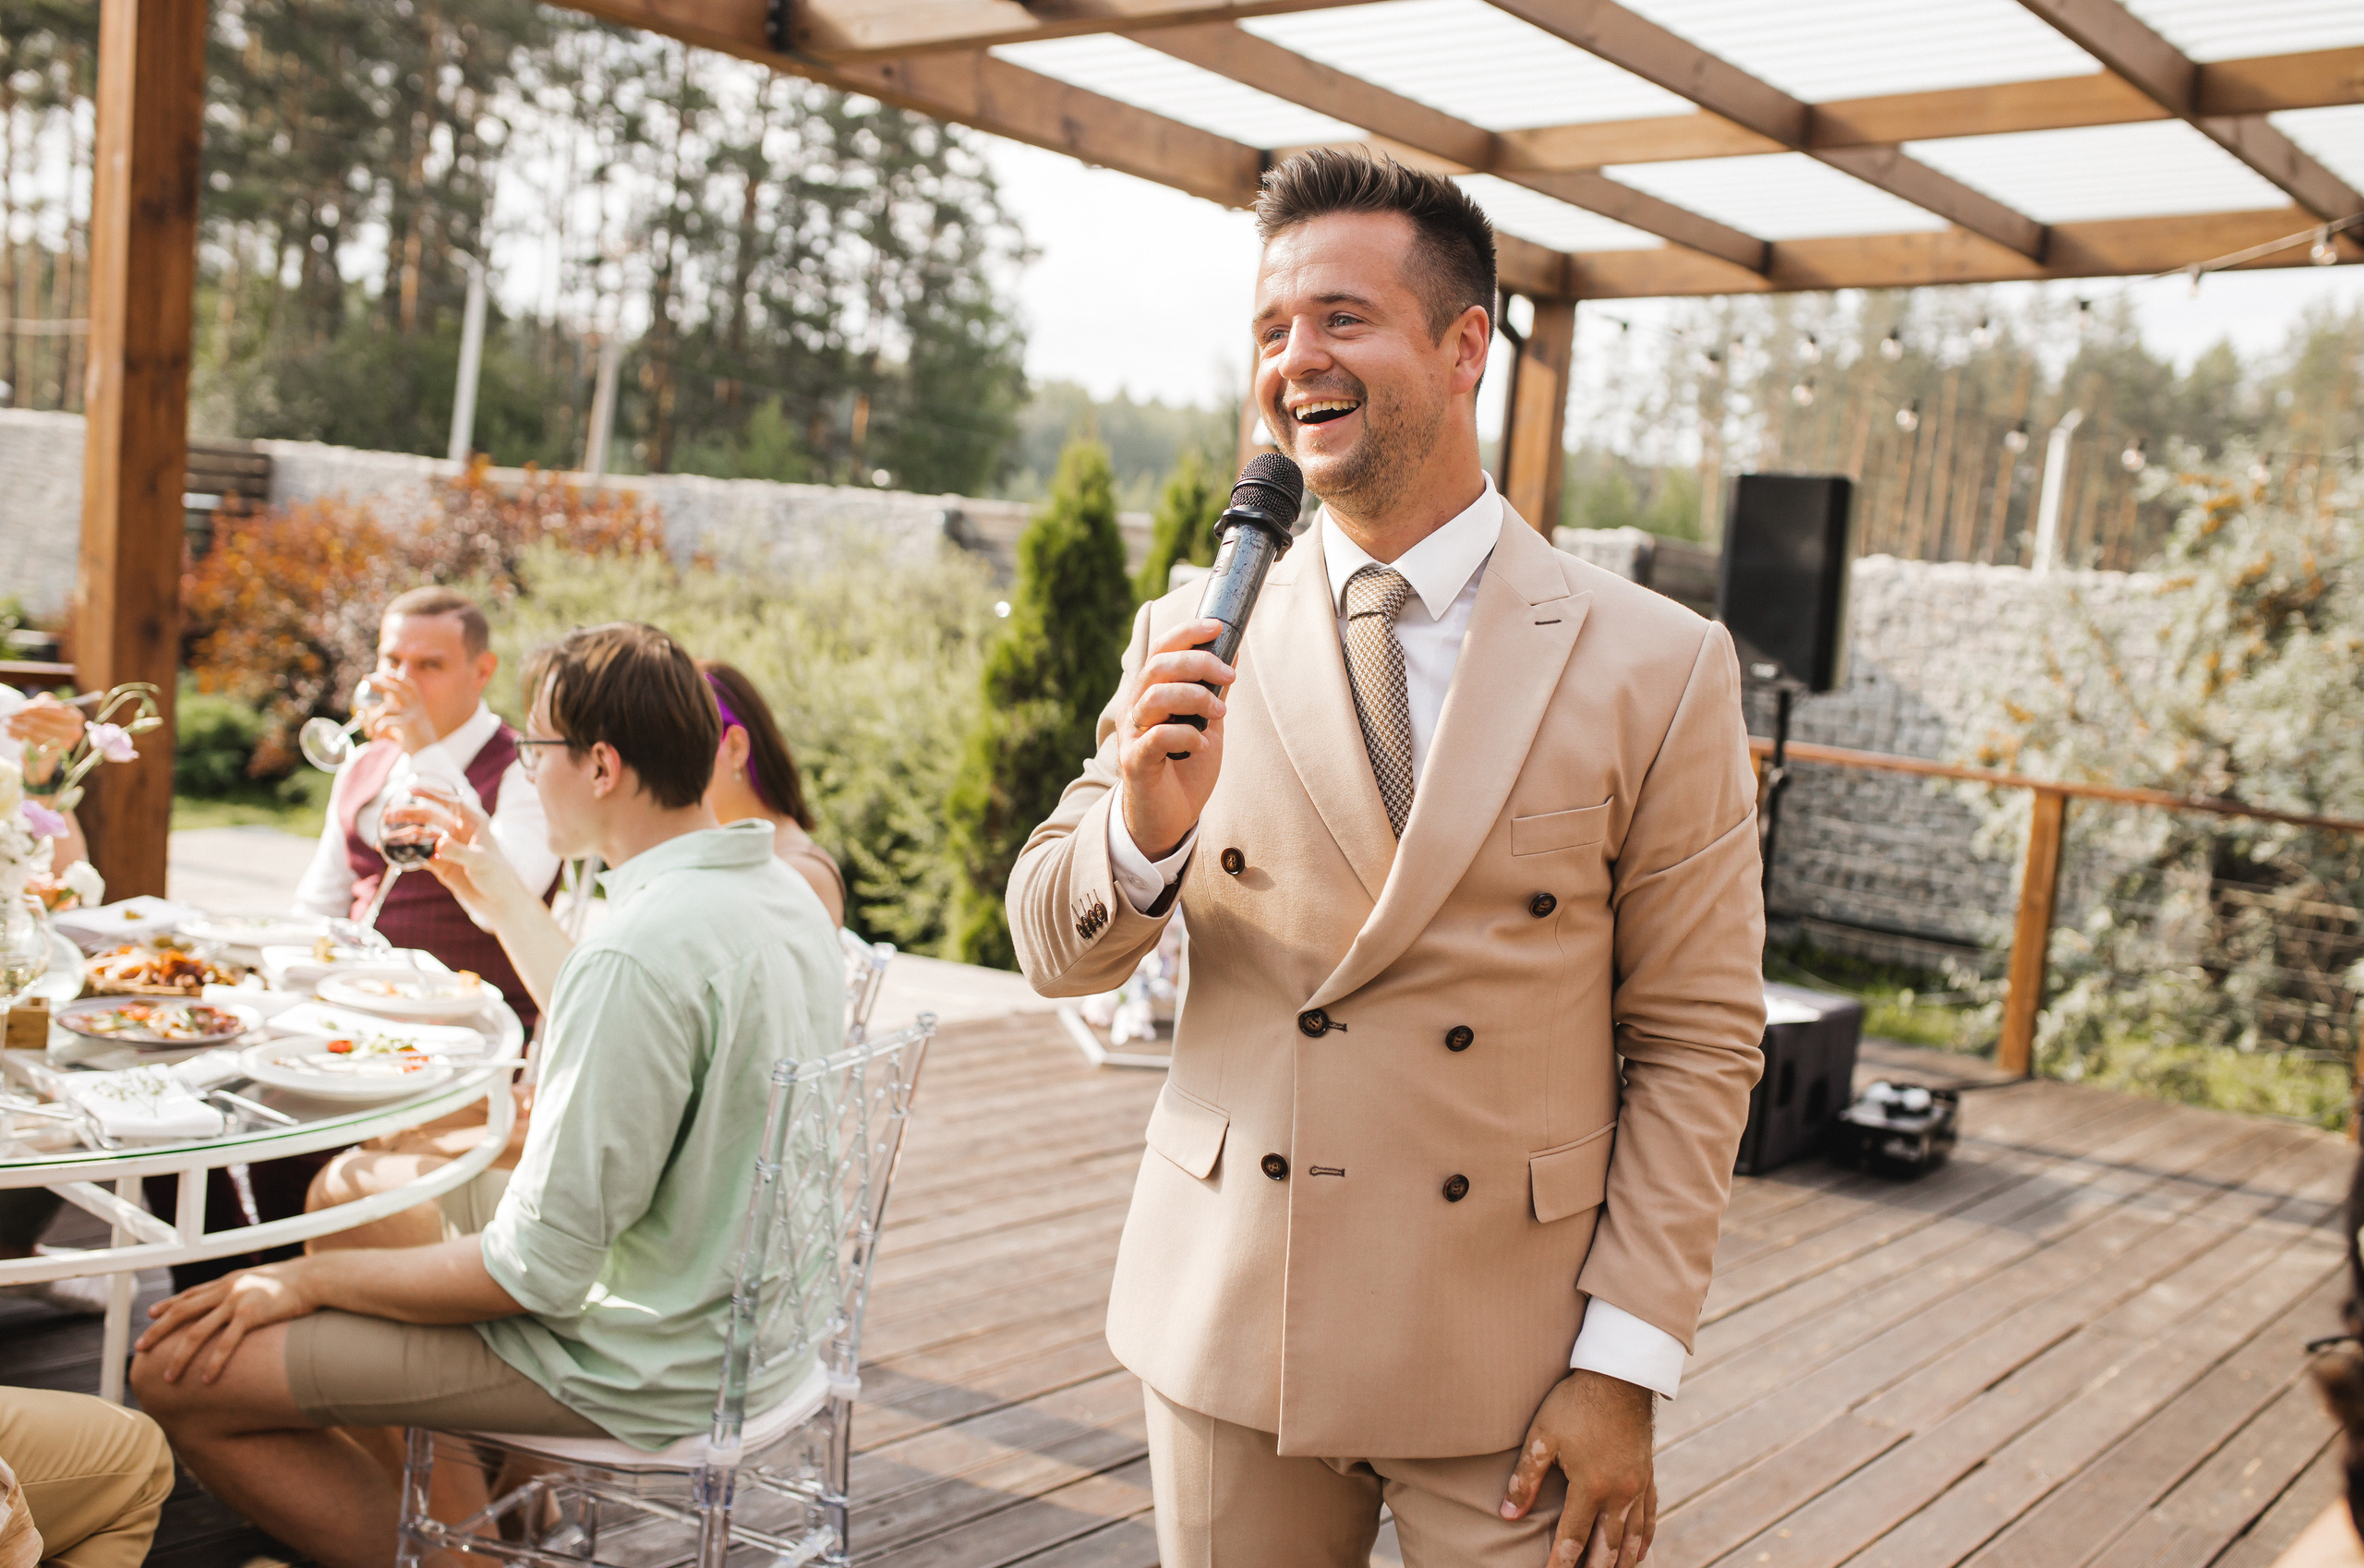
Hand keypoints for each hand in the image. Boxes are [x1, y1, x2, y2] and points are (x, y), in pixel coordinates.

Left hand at [9, 694, 84, 785]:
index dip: (40, 709)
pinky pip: (34, 744)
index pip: (58, 711)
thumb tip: (32, 706)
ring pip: (38, 733)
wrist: (48, 741)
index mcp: (77, 717)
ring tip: (8, 724)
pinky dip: (21, 737)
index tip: (26, 708)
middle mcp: (76, 732)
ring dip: (19, 727)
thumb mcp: (48, 705)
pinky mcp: (54, 754)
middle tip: (12, 717)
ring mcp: (66, 744)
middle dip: (27, 719)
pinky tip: (11, 733)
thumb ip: (44, 700)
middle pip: (46, 723)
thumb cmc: (48, 718)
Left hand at [136, 1259, 319, 1383]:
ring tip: (169, 1377)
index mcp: (228, 1282)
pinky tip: (205, 1379)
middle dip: (159, 1331)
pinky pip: (226, 1343)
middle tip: (140, 1348)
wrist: (317, 1277)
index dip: (169, 1304)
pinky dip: (214, 1362)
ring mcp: (237, 1302)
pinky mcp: (251, 1316)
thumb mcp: (263, 1280)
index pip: (190, 1294)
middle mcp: (226, 1290)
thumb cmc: (295, 1282)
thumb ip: (247, 1290)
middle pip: (183, 1312)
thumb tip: (242, 1301)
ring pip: (197, 1332)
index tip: (151, 1314)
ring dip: (180, 1357)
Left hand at [362, 670, 437, 753]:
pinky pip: (386, 721)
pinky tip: (375, 734)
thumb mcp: (412, 727)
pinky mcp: (408, 725)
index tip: (387, 672)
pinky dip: (378, 727)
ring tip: (368, 730)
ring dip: (373, 718)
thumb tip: (383, 713)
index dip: (399, 678)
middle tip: (365, 679)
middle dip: (380, 683)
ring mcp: (413, 715)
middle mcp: (417, 708)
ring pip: (386, 708)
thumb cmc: (419, 744)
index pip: (410, 686)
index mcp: (419, 707)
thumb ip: (401, 717)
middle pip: (397, 689)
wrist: (430, 757)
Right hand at [400, 784, 532, 926]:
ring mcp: (447, 846)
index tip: (411, 790)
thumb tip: (438, 845)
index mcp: (473, 821)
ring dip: (403, 833)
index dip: (431, 794)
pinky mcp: (439, 862)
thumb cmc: (498, 876)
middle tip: (389, 815)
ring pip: (421, 834)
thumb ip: (460, 852)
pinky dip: (403, 851)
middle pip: (430, 817)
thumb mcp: (481, 862)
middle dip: (410, 814)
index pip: (450, 801)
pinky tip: (386, 849)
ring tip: (384, 835)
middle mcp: (458, 830)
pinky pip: (418, 853)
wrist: (498, 900)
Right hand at [1118, 617, 1234, 860]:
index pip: (1161, 649)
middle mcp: (1135, 709)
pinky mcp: (1135, 762)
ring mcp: (1132, 735)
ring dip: (1196, 697)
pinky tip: (1202, 744)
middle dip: (1199, 663)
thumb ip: (1213, 690)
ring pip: (1155, 696)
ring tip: (1219, 714)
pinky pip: (1156, 737)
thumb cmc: (1185, 768)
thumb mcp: (1206, 722)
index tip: (1218, 626)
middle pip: (1158, 666)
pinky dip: (1185, 735)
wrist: (1169, 818)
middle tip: (1229, 676)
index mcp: (1150, 693)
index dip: (1187, 632)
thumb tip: (1232, 652)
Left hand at [1502, 1370, 1656, 1566]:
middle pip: (1607, 1549)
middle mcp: (1619, 1494)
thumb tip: (1507, 1514)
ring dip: (1621, 1564)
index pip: (1572, 1540)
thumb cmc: (1575, 1403)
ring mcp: (1638, 1486)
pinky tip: (1639, 1554)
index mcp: (1591, 1487)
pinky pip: (1650, 1519)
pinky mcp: (1648, 1476)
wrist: (1619, 1376)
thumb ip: (1525, 1478)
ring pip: (1632, 1541)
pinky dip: (1643, 1542)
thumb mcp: (1542, 1436)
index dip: (1560, 1565)